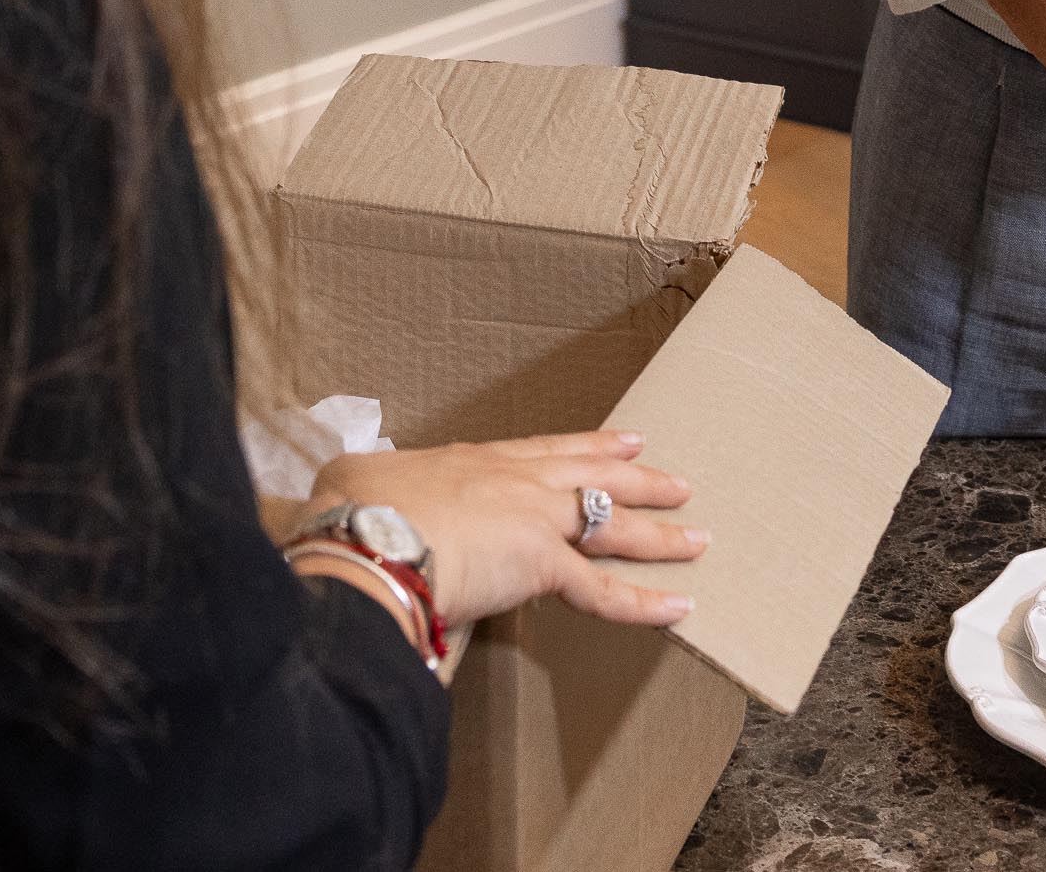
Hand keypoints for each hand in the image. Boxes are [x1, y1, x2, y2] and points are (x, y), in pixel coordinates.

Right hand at [307, 430, 701, 629]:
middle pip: (591, 474)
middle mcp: (513, 481)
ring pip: (612, 523)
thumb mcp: (354, 483)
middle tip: (674, 475)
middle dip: (637, 475)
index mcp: (473, 461)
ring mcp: (533, 518)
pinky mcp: (541, 563)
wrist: (366, 537)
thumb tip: (347, 501)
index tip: (620, 437)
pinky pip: (603, 591)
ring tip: (697, 537)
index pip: (541, 451)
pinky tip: (678, 608)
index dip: (584, 446)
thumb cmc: (351, 514)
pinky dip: (643, 604)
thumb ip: (371, 488)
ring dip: (659, 532)